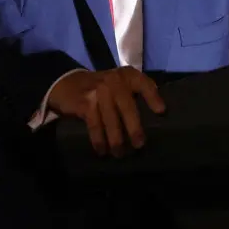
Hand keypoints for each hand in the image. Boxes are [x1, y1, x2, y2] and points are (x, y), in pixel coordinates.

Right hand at [47, 67, 165, 156]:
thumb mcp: (119, 83)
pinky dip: (99, 140)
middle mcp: (114, 81)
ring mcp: (98, 91)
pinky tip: (102, 150)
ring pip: (111, 119)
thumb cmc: (101, 88)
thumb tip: (157, 117)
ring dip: (116, 139)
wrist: (67, 83)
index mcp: (127, 75)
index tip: (161, 112)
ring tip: (120, 154)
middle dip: (134, 128)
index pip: (144, 84)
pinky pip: (94, 125)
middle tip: (139, 145)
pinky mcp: (85, 103)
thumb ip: (135, 93)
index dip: (153, 97)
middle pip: (128, 106)